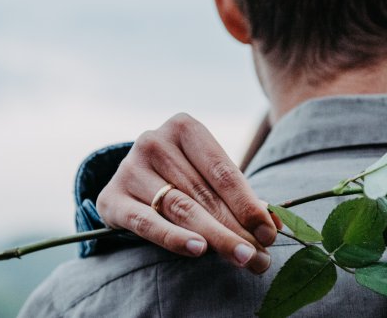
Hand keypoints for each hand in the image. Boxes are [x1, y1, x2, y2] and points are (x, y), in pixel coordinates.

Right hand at [96, 113, 277, 272]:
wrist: (130, 182)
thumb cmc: (180, 178)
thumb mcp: (208, 177)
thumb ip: (238, 197)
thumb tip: (274, 222)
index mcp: (183, 128)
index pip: (223, 171)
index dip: (248, 204)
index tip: (269, 232)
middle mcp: (153, 142)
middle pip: (204, 193)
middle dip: (236, 228)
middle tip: (260, 257)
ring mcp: (129, 169)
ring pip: (180, 208)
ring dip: (215, 237)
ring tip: (242, 258)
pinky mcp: (112, 198)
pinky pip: (146, 222)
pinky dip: (173, 237)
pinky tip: (197, 250)